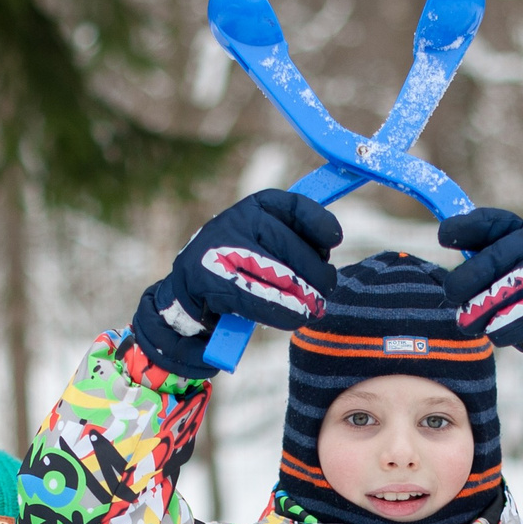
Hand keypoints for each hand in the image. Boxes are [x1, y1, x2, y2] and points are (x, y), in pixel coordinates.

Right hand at [130, 190, 343, 377]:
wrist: (188, 294)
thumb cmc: (237, 268)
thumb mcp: (261, 242)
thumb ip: (291, 241)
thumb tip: (325, 253)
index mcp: (254, 207)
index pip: (294, 206)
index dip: (319, 223)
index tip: (334, 239)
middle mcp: (237, 220)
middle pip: (291, 246)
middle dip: (315, 274)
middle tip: (324, 291)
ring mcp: (221, 248)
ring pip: (278, 274)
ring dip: (303, 296)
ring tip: (313, 308)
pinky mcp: (212, 279)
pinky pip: (258, 297)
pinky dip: (282, 311)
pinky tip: (295, 317)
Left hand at [438, 208, 522, 415]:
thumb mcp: (505, 283)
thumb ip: (482, 275)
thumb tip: (449, 282)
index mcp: (522, 236)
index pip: (494, 223)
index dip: (468, 226)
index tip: (443, 236)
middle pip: (499, 255)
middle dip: (471, 275)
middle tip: (451, 294)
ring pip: (517, 284)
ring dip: (488, 306)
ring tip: (469, 324)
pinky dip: (514, 324)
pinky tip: (498, 335)